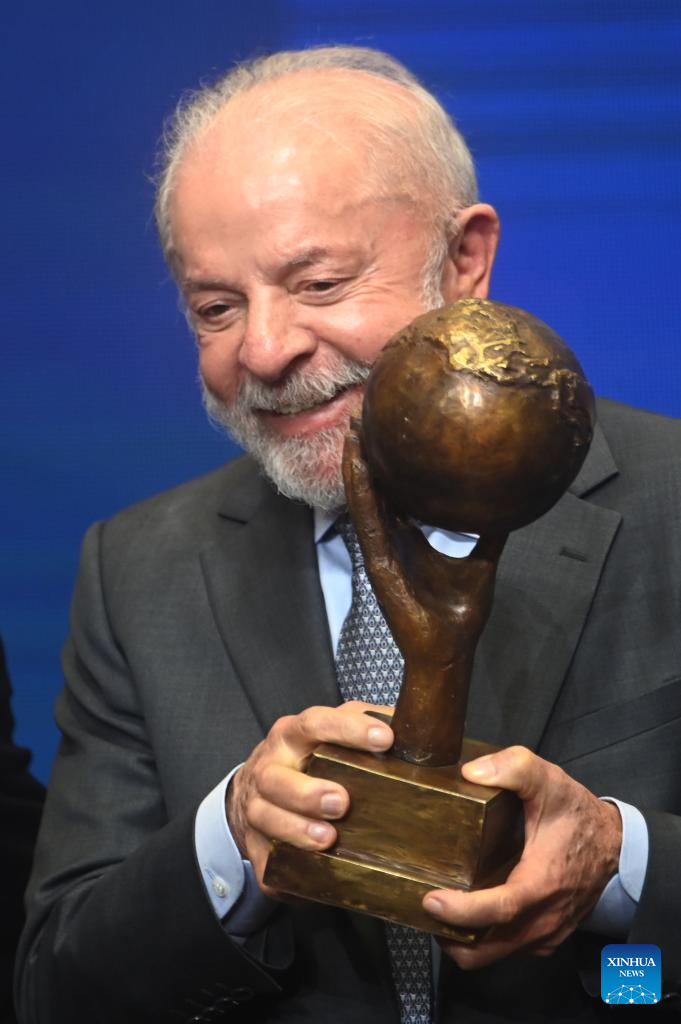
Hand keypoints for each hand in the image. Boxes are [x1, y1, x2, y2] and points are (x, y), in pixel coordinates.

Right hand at [226, 702, 392, 892]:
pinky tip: (307, 880)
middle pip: (277, 777)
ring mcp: (256, 806)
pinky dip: (282, 874)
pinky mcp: (256, 844)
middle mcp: (270, 766)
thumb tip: (417, 728)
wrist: (254, 786)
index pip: (316, 723)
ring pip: (266, 817)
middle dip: (308, 791)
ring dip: (296, 829)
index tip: (384, 740)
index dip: (348, 730)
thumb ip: (367, 726)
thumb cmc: (307, 758)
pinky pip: (265, 863)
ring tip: (328, 840)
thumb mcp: (333, 732)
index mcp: (294, 735)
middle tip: (342, 802)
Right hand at [342, 422, 506, 669]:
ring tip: (353, 433)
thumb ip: (490, 533)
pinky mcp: (377, 561)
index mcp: (410, 539)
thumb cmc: (462, 612)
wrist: (449, 649)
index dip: (391, 463)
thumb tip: (512, 504)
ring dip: (356, 466)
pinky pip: (367, 521)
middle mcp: (391, 539)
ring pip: (363, 500)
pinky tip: (358, 467)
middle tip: (364, 417)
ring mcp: (381, 549)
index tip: (391, 429)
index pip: (396, 493)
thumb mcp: (483, 562)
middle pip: (375, 489)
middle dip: (368, 455)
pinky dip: (360, 492)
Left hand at [422, 745, 621, 968]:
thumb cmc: (578, 815)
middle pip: (485, 949)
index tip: (431, 899)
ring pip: (491, 954)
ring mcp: (545, 934)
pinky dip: (481, 938)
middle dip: (448, 933)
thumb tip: (471, 773)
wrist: (614, 843)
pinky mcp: (545, 939)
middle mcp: (543, 919)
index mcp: (541, 884)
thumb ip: (513, 767)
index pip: (498, 911)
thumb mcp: (548, 780)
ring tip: (439, 907)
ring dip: (461, 938)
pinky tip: (468, 909)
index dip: (461, 912)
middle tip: (423, 905)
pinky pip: (505, 950)